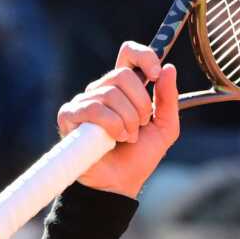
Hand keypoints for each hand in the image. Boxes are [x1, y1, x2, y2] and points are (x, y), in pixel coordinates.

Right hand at [56, 42, 179, 197]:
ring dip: (128, 121)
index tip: (155, 73)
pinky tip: (114, 140)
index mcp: (124, 89)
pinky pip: (95, 109)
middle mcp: (102, 90)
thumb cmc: (139, 157)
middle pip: (123, 75)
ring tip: (127, 137)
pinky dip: (113, 126)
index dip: (143, 56)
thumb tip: (169, 69)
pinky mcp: (70, 116)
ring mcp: (84, 102)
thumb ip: (168, 100)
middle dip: (140, 103)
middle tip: (141, 125)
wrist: (120, 184)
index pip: (128, 55)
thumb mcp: (165, 128)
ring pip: (111, 94)